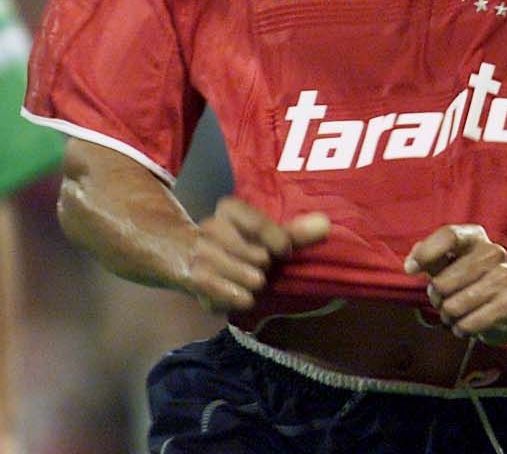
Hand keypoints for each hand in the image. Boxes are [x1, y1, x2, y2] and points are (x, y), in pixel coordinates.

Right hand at [184, 197, 329, 313]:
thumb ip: (293, 232)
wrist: (181, 256)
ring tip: (248, 282)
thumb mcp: (261, 236)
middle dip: (261, 266)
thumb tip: (325, 223)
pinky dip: (237, 297)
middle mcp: (211, 227)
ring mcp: (199, 253)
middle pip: (254, 254)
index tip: (283, 251)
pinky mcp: (191, 279)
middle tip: (257, 268)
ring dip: (251, 283)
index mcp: (230, 210)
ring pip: (243, 276)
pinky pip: (222, 291)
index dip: (273, 237)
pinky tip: (242, 297)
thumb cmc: (235, 247)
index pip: (255, 221)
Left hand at [405, 224, 506, 343]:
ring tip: (453, 312)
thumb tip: (411, 265)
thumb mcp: (445, 263)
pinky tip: (464, 324)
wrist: (502, 302)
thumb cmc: (465, 278)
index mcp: (474, 236)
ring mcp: (504, 277)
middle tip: (440, 300)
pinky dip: (461, 328)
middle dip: (436, 296)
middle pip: (444, 280)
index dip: (426, 253)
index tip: (410, 269)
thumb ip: (426, 257)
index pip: (449, 236)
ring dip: (448, 315)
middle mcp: (493, 252)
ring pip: (455, 305)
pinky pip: (470, 323)